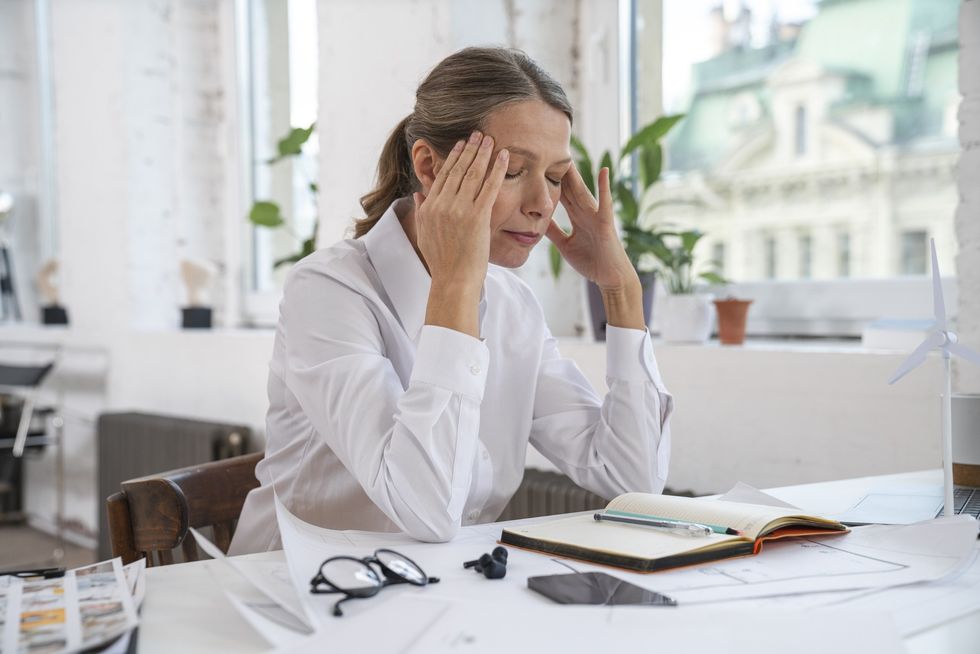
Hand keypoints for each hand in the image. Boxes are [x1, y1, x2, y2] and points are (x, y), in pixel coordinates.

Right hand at [413, 132, 508, 291]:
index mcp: (429, 208)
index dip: (453, 157)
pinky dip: (498, 169)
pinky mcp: (477, 217)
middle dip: (469, 149)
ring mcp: (460, 210)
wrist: (453, 280)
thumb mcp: (424, 234)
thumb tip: (418, 194)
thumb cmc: (442, 262)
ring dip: (483, 154)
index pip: (442, 175)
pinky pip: (490, 187)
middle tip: (478, 134)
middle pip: (457, 170)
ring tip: (490, 139)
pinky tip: (504, 156)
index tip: (461, 144)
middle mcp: (442, 205)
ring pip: (473, 174)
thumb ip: (421, 211)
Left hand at [547, 165, 638, 291]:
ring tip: (567, 155)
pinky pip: (604, 202)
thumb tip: (538, 221)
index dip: (550, 180)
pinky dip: (604, 187)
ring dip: (575, 174)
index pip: (561, 194)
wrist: (609, 277)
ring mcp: (596, 215)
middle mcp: (586, 211)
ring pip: (582, 191)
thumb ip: (553, 231)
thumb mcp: (565, 245)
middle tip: (547, 150)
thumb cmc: (591, 261)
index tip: (537, 165)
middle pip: (569, 187)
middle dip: (559, 170)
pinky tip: (603, 170)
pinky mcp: (605, 222)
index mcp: (576, 216)